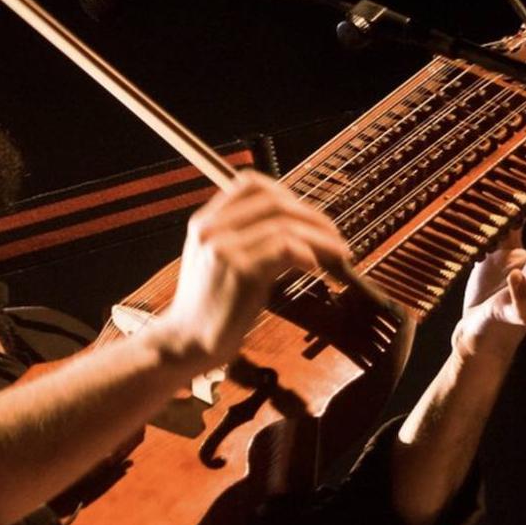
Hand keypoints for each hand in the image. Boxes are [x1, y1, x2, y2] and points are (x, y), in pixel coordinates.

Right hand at [157, 172, 349, 368]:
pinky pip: (283, 247)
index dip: (287, 194)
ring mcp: (223, 247)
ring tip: (337, 254)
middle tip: (335, 236)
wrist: (188, 340)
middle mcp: (211, 229)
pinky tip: (315, 267)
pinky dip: (306, 253)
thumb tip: (299, 229)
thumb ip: (249, 239)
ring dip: (319, 238)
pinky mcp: (238, 270)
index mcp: (205, 222)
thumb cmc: (211, 307)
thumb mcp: (223, 261)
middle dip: (312, 217)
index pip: (250, 184)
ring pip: (284, 225)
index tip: (308, 215)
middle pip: (274, 202)